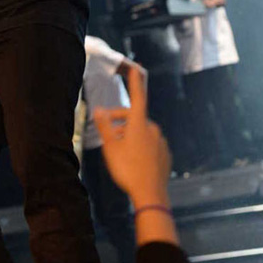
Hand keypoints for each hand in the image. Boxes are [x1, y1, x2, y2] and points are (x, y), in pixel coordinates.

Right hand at [94, 65, 170, 207]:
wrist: (150, 194)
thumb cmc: (127, 168)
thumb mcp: (110, 147)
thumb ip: (104, 126)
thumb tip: (98, 109)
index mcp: (139, 124)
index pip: (137, 97)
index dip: (134, 82)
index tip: (135, 69)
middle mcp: (152, 129)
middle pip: (134, 118)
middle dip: (120, 120)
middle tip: (106, 129)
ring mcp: (160, 142)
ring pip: (141, 132)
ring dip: (128, 134)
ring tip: (116, 149)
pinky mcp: (165, 155)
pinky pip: (149, 144)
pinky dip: (139, 145)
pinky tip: (131, 159)